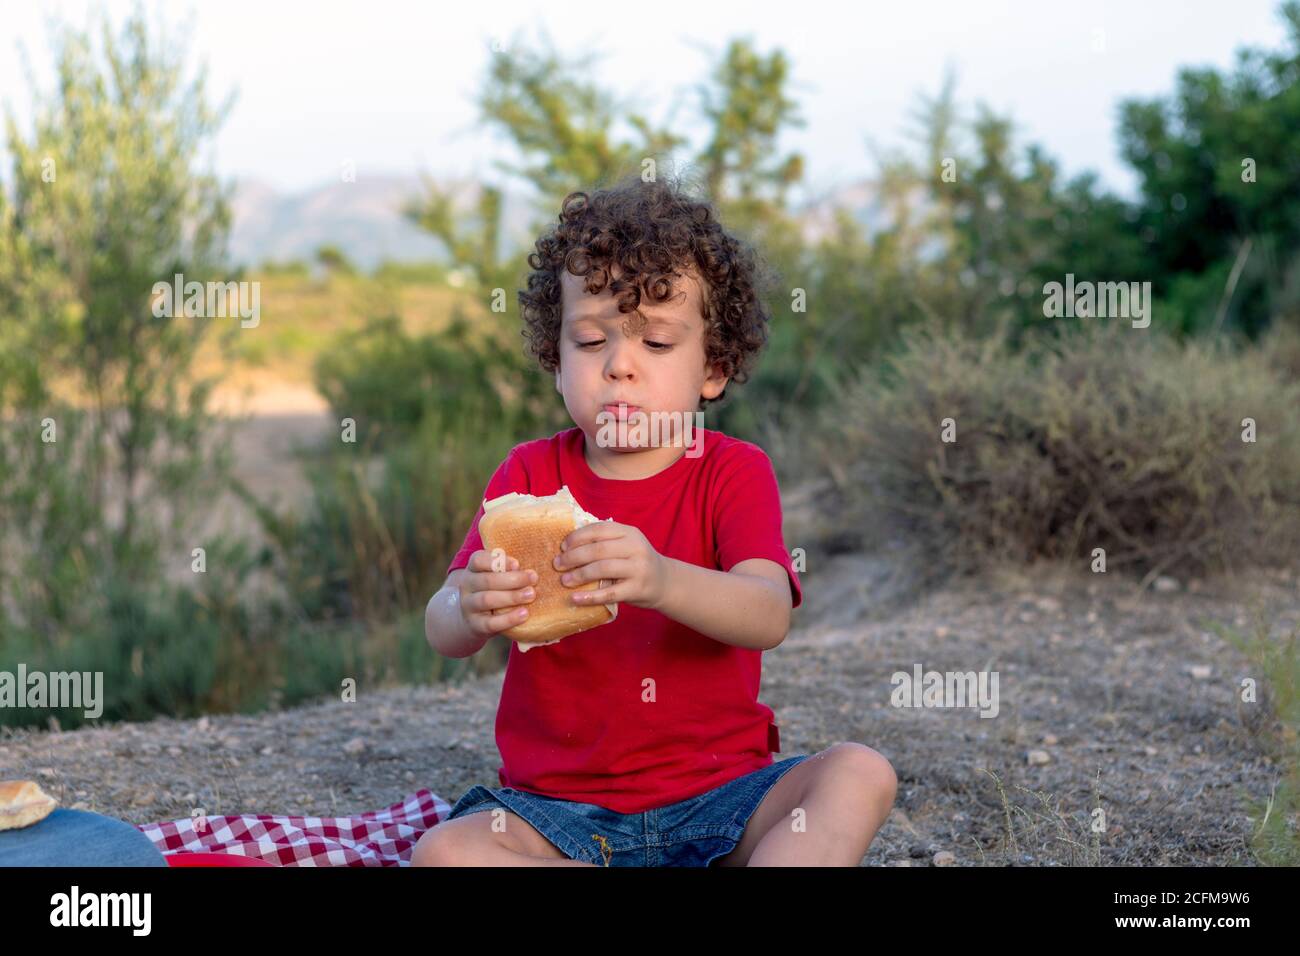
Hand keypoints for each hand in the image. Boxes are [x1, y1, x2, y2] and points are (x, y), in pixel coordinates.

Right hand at [457, 549, 537, 638]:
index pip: (478, 560)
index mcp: (472, 570)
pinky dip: (509, 618)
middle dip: (512, 579)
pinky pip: (491, 623)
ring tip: (531, 595)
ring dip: (511, 597)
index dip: (497, 560)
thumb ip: (508, 569)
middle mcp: (467, 586)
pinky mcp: (475, 625)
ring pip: (487, 599)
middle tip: (533, 579)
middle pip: (487, 580)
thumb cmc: (492, 592)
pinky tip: (524, 614)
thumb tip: (536, 567)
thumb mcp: (495, 577)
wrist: (472, 621)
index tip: (518, 564)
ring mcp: (469, 606)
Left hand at [552, 521, 668, 610]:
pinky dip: (590, 597)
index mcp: (629, 532)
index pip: (599, 530)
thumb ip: (604, 542)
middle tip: (558, 564)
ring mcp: (638, 569)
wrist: (664, 582)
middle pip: (598, 549)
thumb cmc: (636, 563)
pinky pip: (609, 593)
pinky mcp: (637, 589)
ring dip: (579, 575)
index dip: (577, 537)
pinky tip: (575, 598)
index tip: (562, 547)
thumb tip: (567, 547)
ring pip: (602, 569)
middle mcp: (636, 547)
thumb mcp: (625, 545)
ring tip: (564, 580)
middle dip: (573, 557)